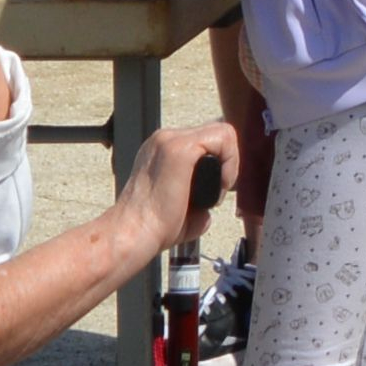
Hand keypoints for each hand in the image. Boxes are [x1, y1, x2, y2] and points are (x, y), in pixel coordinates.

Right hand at [119, 117, 235, 247]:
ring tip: (217, 190)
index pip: (206, 140)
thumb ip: (196, 197)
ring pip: (222, 132)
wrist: (135, 234)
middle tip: (218, 191)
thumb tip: (208, 209)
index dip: (220, 163)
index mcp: (163, 148)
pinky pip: (223, 138)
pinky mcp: (180, 148)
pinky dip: (230, 161)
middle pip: (216, 132)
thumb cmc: (153, 226)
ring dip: (229, 162)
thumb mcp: (180, 204)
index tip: (216, 190)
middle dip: (226, 162)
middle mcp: (165, 138)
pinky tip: (221, 184)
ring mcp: (171, 139)